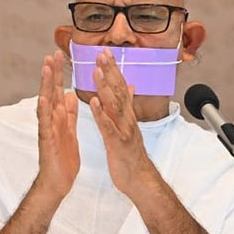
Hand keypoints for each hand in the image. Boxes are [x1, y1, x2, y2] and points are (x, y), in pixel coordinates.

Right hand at [35, 51, 79, 199]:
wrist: (58, 182)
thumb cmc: (63, 159)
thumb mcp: (70, 132)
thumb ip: (70, 114)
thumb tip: (70, 94)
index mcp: (59, 118)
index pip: (58, 91)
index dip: (59, 74)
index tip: (59, 55)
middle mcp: (51, 120)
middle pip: (51, 92)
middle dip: (52, 73)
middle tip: (52, 53)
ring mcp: (47, 130)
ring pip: (45, 104)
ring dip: (45, 86)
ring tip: (46, 68)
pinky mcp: (46, 141)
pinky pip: (45, 125)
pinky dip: (44, 111)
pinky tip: (43, 99)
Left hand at [89, 50, 157, 196]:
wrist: (140, 180)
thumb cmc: (132, 156)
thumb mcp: (130, 128)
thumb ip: (129, 106)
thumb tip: (131, 88)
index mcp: (127, 116)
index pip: (121, 88)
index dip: (113, 70)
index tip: (105, 53)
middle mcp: (127, 120)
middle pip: (119, 91)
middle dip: (110, 72)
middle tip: (101, 53)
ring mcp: (124, 131)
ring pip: (115, 106)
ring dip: (105, 87)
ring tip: (96, 71)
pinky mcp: (118, 144)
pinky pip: (108, 127)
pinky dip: (101, 114)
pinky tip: (93, 102)